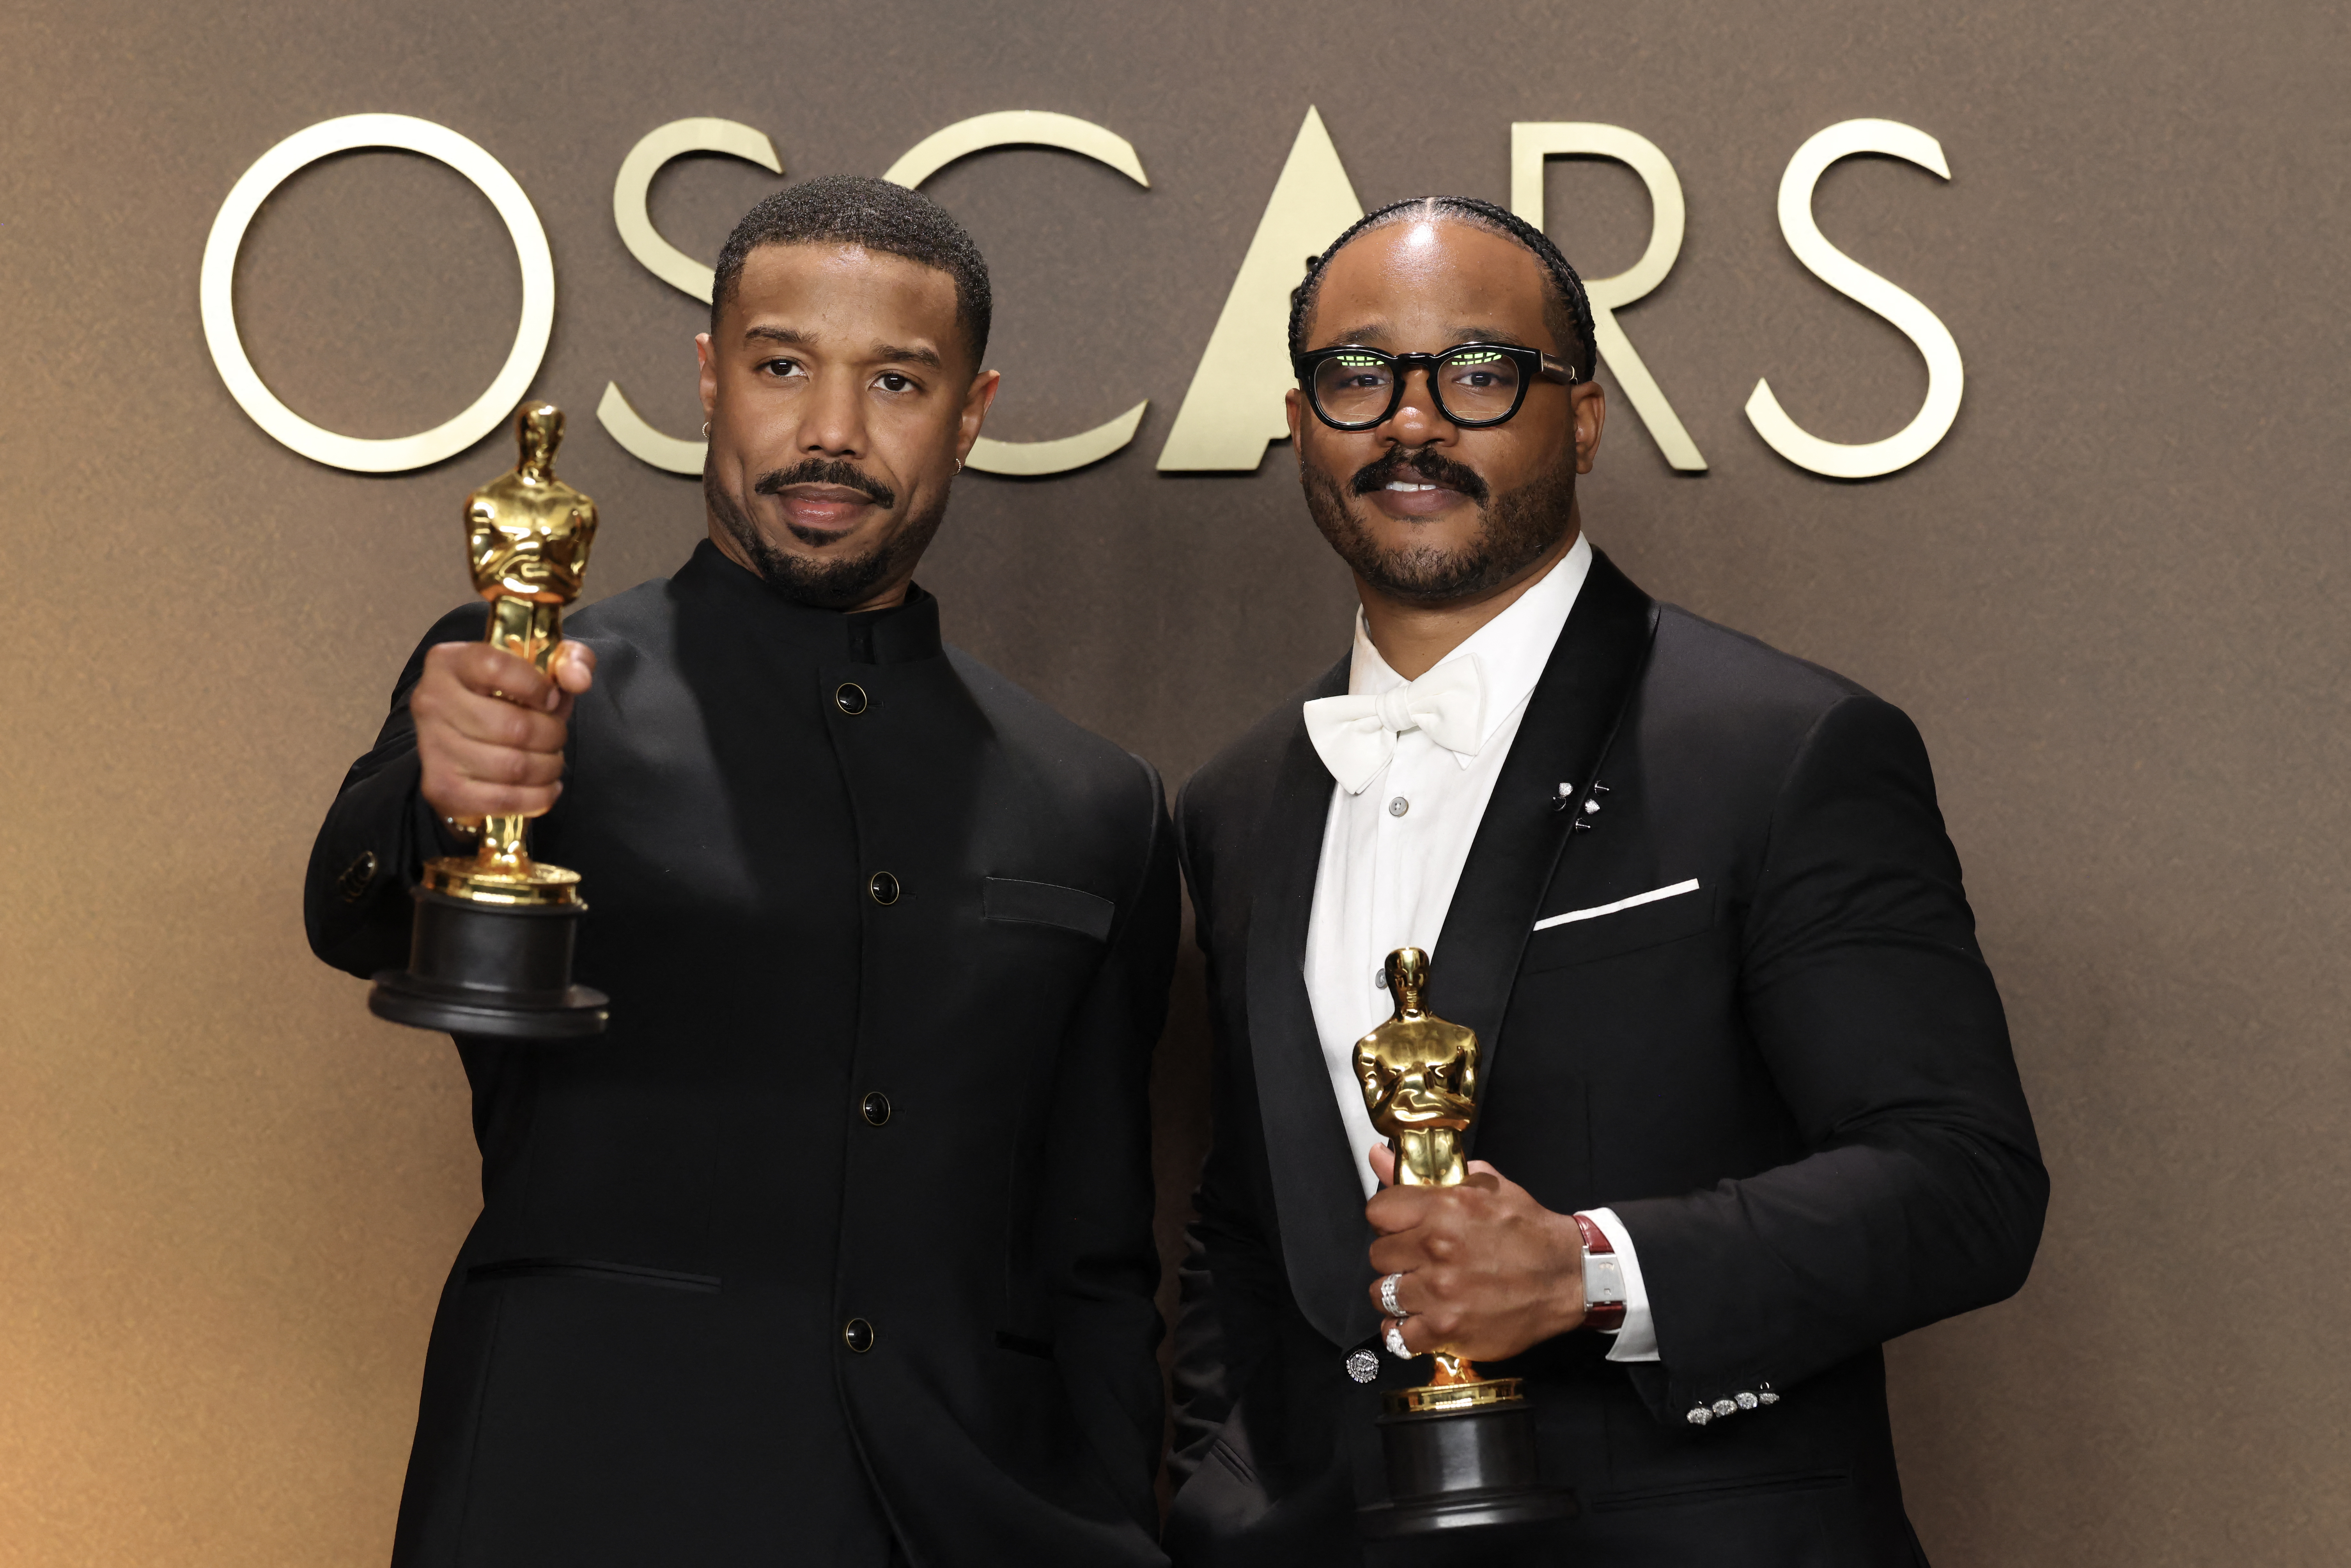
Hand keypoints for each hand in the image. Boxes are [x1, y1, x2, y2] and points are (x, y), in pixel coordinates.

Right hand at [412, 640, 595, 819]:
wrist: (462, 745)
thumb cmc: (507, 699)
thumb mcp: (539, 667)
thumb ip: (569, 660)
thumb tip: (578, 679)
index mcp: (450, 662)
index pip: (496, 667)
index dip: (536, 686)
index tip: (552, 698)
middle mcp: (432, 701)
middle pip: (514, 726)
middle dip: (552, 736)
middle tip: (556, 737)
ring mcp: (433, 747)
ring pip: (513, 766)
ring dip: (548, 767)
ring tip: (551, 761)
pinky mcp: (442, 788)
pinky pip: (504, 799)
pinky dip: (537, 797)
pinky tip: (545, 787)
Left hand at [1365, 1146, 1585, 1361]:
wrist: (1566, 1276)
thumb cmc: (1527, 1231)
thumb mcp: (1483, 1187)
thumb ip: (1427, 1173)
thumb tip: (1379, 1155)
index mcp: (1443, 1209)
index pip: (1377, 1212)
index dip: (1387, 1220)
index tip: (1400, 1227)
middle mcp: (1436, 1250)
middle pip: (1377, 1255)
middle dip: (1394, 1257)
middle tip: (1415, 1260)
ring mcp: (1440, 1293)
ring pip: (1381, 1295)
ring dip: (1397, 1294)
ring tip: (1419, 1291)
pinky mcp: (1448, 1330)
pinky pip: (1399, 1336)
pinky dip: (1404, 1331)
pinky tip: (1419, 1321)